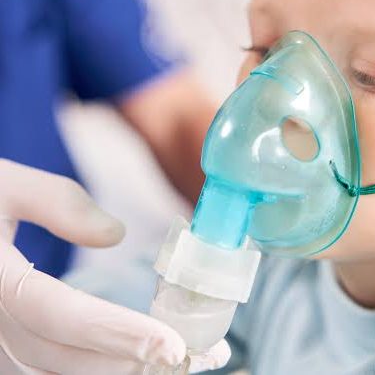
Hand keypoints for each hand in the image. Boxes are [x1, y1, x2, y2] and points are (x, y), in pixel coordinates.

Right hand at [0, 159, 194, 373]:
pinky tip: (125, 362)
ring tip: (167, 362)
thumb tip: (117, 235)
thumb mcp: (9, 184)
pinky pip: (39, 368)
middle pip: (62, 357)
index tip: (171, 343)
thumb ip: (60, 205)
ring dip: (112, 371)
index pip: (61, 314)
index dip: (116, 332)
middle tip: (190, 357)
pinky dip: (84, 368)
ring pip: (50, 373)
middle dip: (129, 361)